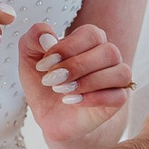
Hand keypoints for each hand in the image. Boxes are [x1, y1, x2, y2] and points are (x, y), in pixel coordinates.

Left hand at [18, 22, 131, 147]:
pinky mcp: (118, 100)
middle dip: (77, 66)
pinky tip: (73, 101)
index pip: (91, 34)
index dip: (67, 48)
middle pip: (108, 51)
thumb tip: (47, 36)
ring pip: (120, 72)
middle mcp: (108, 56)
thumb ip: (33, 39)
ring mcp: (116, 78)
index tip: (44, 64)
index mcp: (90, 40)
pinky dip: (95, 98)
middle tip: (52, 79)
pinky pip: (119, 96)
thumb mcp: (29, 58)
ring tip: (62, 90)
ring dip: (88, 82)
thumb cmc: (44, 82)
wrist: (50, 115)